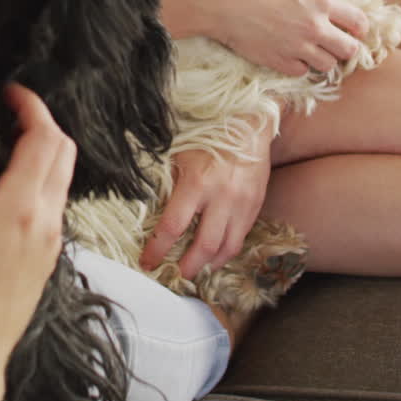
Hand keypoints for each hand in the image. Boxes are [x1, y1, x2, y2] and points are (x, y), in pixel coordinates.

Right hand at [0, 82, 75, 387]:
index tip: (10, 92)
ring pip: (65, 178)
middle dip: (44, 122)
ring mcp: (52, 240)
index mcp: (18, 211)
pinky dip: (45, 177)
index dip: (33, 107)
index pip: (44, 140)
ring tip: (8, 139)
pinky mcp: (49, 256)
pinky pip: (58, 202)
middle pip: (65, 153)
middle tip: (10, 110)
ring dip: (46, 150)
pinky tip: (11, 182)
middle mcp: (45, 222)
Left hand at [140, 137, 271, 276]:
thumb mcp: (179, 154)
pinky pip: (239, 239)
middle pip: (203, 246)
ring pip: (226, 249)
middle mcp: (222, 197)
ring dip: (208, 265)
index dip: (158, 249)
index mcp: (197, 183)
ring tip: (194, 271)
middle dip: (186, 267)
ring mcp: (241, 204)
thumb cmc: (207, 136)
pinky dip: (225, 252)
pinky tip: (213, 256)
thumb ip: (167, 184)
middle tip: (173, 276)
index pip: (173, 227)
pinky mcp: (254, 207)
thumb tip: (146, 211)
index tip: (147, 262)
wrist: (248, 125)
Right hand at [161, 0, 368, 76]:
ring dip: (320, 59)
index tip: (352, 30)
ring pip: (328, 65)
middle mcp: (314, 26)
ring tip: (307, 49)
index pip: (358, 21)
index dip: (359, 29)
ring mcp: (298, 47)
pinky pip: (301, 72)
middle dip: (343, 48)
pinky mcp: (280, 62)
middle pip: (349, 50)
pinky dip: (298, 66)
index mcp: (319, 0)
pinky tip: (287, 53)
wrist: (219, 3)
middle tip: (332, 44)